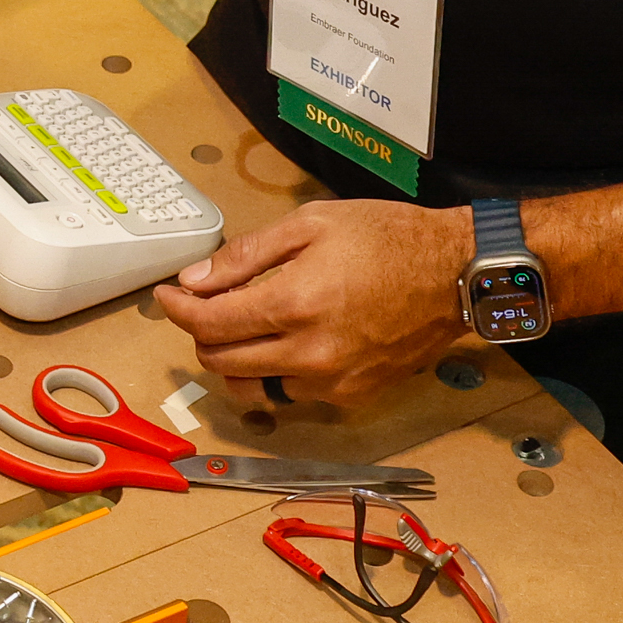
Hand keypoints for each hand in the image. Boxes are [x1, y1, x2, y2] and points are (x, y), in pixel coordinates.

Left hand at [152, 200, 466, 405]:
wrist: (455, 274)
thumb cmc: (386, 238)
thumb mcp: (311, 224)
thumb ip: (246, 256)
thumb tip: (196, 280)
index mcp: (293, 303)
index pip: (208, 325)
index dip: (177, 310)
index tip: (168, 295)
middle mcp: (308, 353)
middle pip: (221, 361)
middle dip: (202, 333)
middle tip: (207, 305)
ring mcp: (331, 382)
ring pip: (252, 385)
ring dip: (236, 359)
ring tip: (246, 326)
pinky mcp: (352, 397)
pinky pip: (293, 392)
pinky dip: (278, 371)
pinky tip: (290, 341)